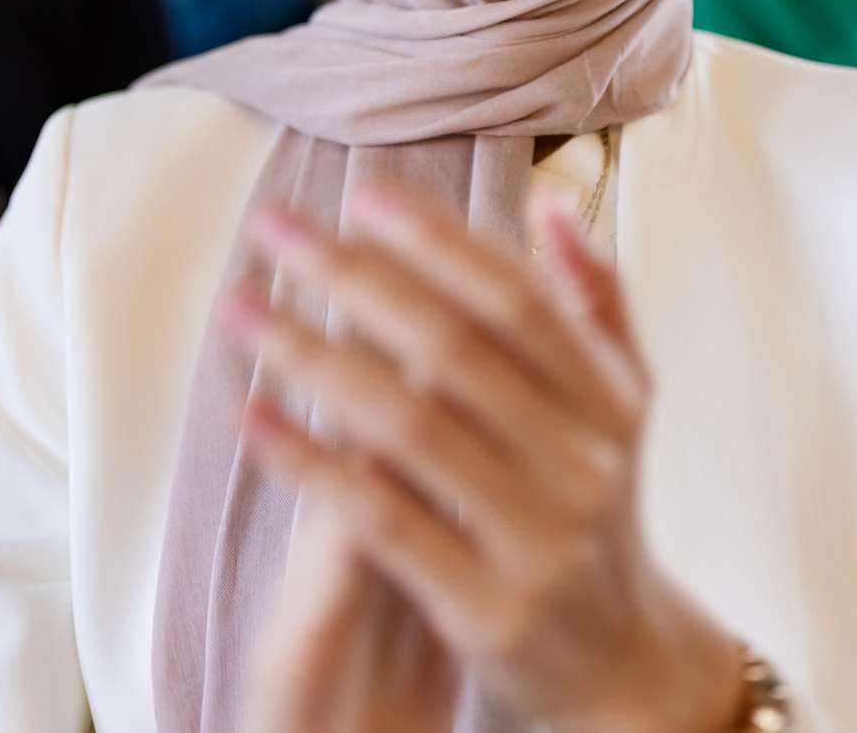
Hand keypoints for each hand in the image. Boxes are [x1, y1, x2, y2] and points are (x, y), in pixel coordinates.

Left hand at [227, 184, 746, 732]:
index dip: (434, 240)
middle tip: (272, 228)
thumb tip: (550, 202)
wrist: (618, 663)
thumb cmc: (597, 508)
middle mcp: (583, 462)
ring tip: (238, 310)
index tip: (357, 193)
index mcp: (610, 400)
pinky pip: (379, 518)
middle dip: (352, 277)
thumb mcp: (618, 407)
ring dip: (310, 356)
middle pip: (451, 348)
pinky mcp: (485, 606)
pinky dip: (309, 461)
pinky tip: (249, 415)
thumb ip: (593, 305)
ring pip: (406, 426)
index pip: (513, 298)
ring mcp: (537, 537)